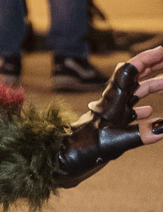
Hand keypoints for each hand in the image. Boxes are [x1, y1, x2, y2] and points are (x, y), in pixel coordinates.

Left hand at [53, 48, 162, 188]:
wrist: (60, 160)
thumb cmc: (80, 150)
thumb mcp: (114, 142)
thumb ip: (140, 134)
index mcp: (112, 101)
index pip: (130, 71)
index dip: (146, 59)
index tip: (162, 50)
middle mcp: (112, 103)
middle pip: (133, 77)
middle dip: (151, 66)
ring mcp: (110, 115)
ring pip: (133, 94)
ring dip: (150, 86)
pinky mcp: (109, 127)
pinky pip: (129, 112)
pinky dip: (142, 109)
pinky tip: (151, 112)